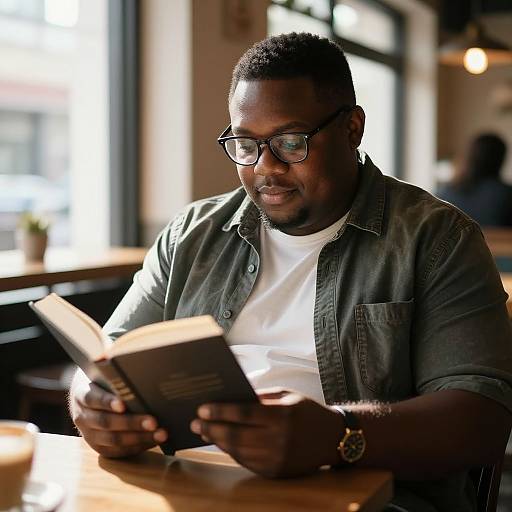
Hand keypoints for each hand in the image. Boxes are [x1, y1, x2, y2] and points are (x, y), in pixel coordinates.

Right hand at [70, 371, 167, 457]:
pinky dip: (137, 447)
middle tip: (154, 421)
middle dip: (131, 423)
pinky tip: (153, 440)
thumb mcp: (103, 372)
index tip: (124, 404)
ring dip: (139, 438)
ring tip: (161, 433)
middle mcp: (82, 417)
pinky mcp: (99, 447)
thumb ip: (112, 369)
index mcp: (82, 394)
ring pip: (113, 440)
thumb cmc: (104, 380)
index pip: (93, 399)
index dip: (107, 402)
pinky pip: (117, 452)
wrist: (87, 396)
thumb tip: (121, 357)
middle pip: (106, 422)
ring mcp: (89, 434)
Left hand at [190, 389, 343, 477]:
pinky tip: (222, 443)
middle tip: (195, 422)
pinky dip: (231, 452)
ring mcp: (277, 459)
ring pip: (238, 451)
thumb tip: (231, 399)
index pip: (243, 413)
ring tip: (204, 432)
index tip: (202, 408)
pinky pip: (247, 462)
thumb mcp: (286, 396)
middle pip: (236, 435)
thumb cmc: (306, 411)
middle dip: (212, 428)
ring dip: (218, 442)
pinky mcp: (275, 472)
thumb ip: (260, 398)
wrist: (332, 438)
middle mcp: (279, 439)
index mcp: (282, 415)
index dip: (220, 411)